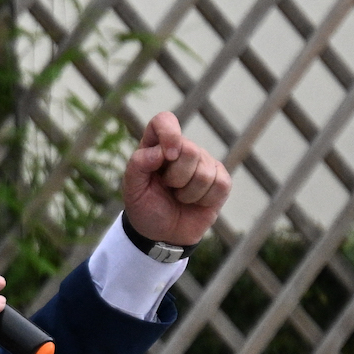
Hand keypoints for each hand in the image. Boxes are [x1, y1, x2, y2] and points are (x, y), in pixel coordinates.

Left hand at [122, 111, 228, 246]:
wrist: (161, 233)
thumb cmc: (145, 207)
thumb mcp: (132, 189)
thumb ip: (138, 165)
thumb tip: (160, 151)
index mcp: (156, 145)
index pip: (164, 120)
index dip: (169, 133)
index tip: (167, 156)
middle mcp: (182, 149)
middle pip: (190, 151)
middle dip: (176, 178)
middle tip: (168, 188)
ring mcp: (204, 163)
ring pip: (204, 172)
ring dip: (187, 193)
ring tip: (179, 197)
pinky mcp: (221, 179)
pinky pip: (220, 184)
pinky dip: (204, 200)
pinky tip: (195, 202)